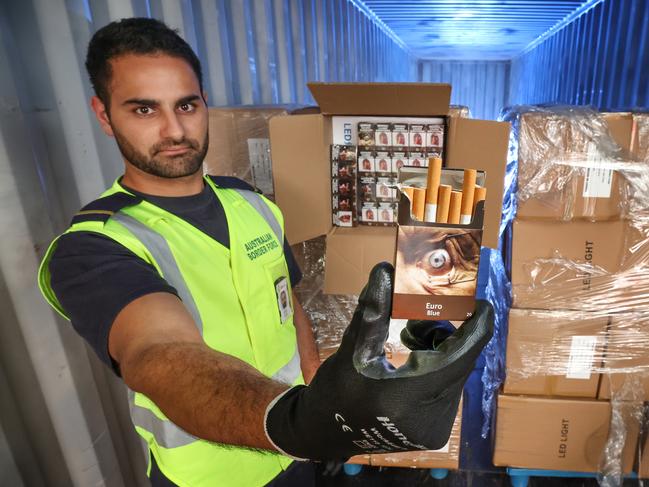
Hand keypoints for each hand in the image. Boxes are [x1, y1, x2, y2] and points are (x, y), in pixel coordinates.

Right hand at [264, 262, 492, 460]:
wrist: (327, 432)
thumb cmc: (336, 389)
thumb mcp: (353, 347)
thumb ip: (374, 310)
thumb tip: (386, 270)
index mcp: (406, 396)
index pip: (457, 357)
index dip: (475, 329)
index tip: (483, 305)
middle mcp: (429, 418)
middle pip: (459, 363)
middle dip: (446, 334)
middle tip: (422, 315)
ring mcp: (435, 429)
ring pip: (456, 375)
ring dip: (441, 350)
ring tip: (410, 338)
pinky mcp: (436, 432)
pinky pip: (450, 389)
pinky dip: (439, 368)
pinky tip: (414, 360)